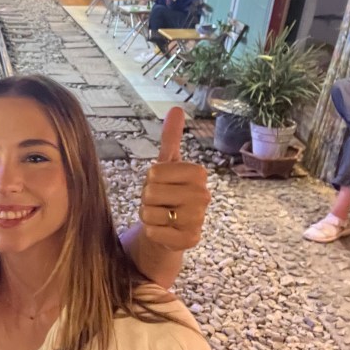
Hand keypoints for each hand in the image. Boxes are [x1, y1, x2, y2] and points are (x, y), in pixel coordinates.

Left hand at [139, 107, 209, 250]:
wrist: (168, 226)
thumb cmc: (166, 192)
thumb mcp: (166, 164)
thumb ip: (171, 137)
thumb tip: (177, 108)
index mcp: (198, 174)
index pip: (155, 171)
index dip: (150, 178)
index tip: (159, 183)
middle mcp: (203, 196)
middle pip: (151, 192)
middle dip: (147, 198)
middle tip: (158, 201)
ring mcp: (198, 219)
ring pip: (151, 212)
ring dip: (147, 215)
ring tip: (160, 215)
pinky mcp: (190, 240)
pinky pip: (155, 231)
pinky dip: (151, 230)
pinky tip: (162, 230)